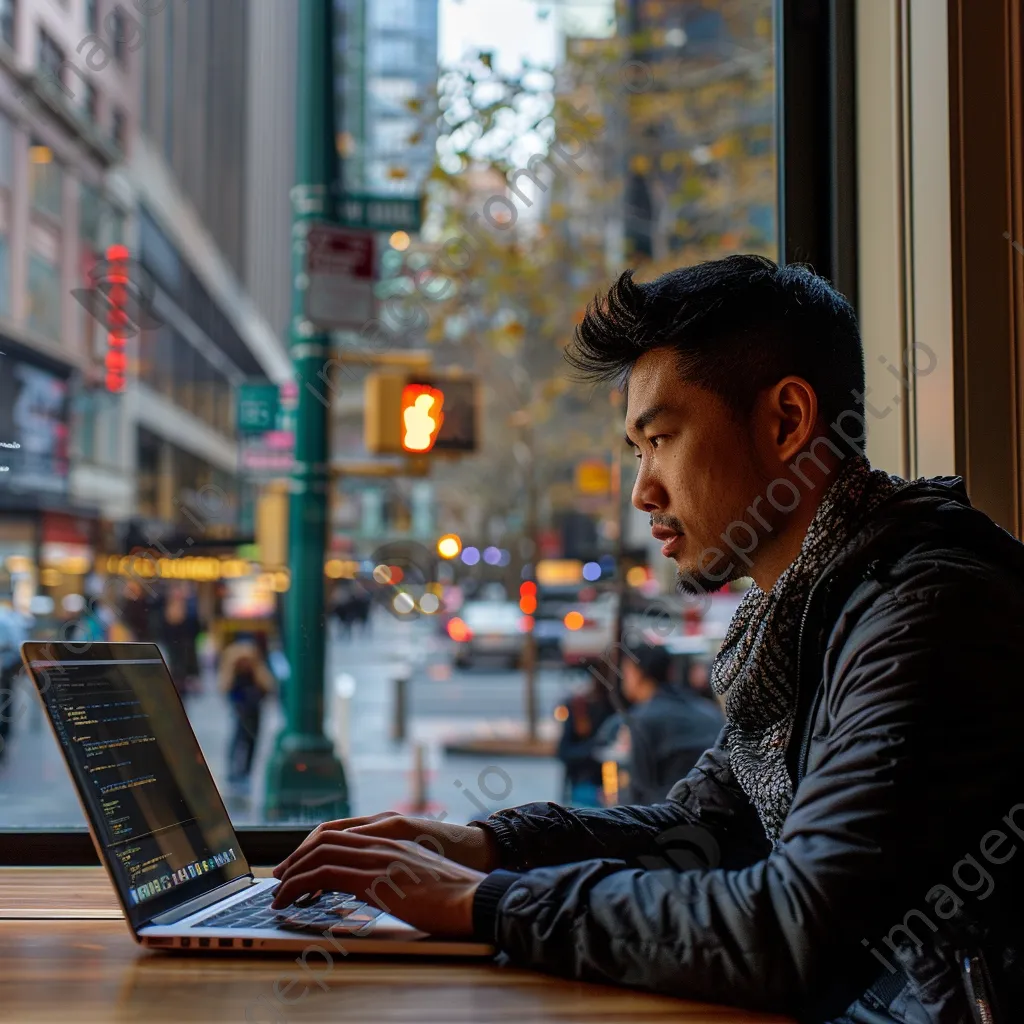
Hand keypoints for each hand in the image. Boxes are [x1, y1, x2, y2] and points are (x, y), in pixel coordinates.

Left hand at [274, 811, 498, 877]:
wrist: (474, 897)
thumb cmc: (454, 893)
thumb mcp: (419, 874)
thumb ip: (395, 871)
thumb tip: (375, 887)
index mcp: (392, 836)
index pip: (341, 832)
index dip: (313, 847)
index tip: (298, 865)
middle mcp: (382, 839)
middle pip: (325, 838)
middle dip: (297, 858)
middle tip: (280, 877)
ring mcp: (377, 855)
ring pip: (320, 854)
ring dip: (293, 872)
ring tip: (279, 892)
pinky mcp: (373, 877)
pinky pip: (324, 874)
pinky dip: (300, 885)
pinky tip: (292, 900)